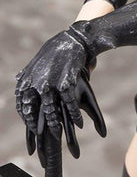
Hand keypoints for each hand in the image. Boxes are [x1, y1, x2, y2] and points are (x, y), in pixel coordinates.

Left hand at [15, 30, 105, 165]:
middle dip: (36, 126)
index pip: (21, 104)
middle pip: (32, 111)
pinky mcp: (65, 83)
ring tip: (59, 134)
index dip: (26, 118)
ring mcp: (50, 83)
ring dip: (55, 124)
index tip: (31, 127)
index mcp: (27, 78)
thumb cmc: (56, 50)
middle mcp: (35, 82)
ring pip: (50, 111)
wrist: (74, 39)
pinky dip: (74, 115)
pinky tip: (78, 123)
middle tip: (41, 136)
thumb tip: (17, 79)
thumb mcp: (37, 61)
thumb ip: (28, 73)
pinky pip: (68, 104)